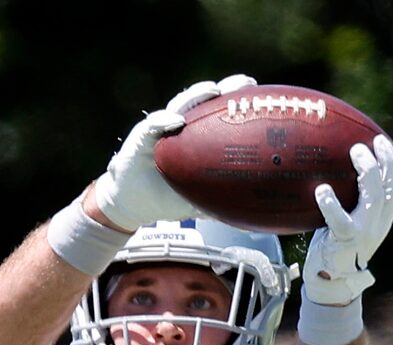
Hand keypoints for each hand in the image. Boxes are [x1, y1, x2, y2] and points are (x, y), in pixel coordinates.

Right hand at [93, 74, 255, 231]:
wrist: (132, 203)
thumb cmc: (164, 198)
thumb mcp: (195, 201)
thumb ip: (217, 200)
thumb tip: (246, 214)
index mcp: (196, 138)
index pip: (219, 116)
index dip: (238, 105)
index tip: (260, 98)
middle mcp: (182, 126)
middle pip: (206, 101)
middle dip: (226, 88)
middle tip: (246, 82)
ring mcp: (162, 127)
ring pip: (181, 104)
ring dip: (197, 94)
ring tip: (213, 90)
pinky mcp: (142, 135)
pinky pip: (154, 124)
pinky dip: (164, 120)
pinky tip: (176, 121)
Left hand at [302, 126, 392, 306]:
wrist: (331, 283)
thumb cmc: (337, 245)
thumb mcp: (354, 218)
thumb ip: (356, 196)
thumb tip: (339, 160)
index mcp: (386, 214)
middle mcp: (381, 222)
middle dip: (388, 158)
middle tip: (373, 141)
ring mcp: (365, 232)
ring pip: (376, 196)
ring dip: (368, 170)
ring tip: (355, 151)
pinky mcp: (345, 242)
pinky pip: (340, 219)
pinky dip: (330, 203)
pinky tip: (321, 190)